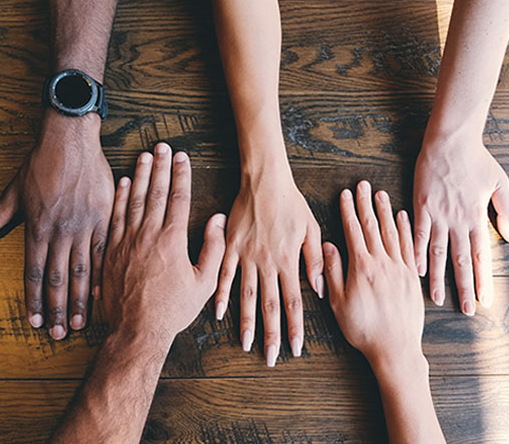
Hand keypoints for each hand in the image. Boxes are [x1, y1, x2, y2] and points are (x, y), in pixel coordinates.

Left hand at [0, 111, 113, 338]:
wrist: (71, 142)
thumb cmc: (41, 164)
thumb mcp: (14, 191)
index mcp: (37, 228)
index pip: (34, 273)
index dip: (33, 300)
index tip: (34, 322)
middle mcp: (60, 232)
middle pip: (57, 278)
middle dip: (56, 309)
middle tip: (58, 334)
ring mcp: (84, 227)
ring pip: (81, 271)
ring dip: (79, 299)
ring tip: (78, 322)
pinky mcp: (103, 219)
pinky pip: (104, 252)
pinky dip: (102, 274)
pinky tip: (102, 294)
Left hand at [102, 143, 226, 340]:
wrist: (136, 330)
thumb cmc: (173, 309)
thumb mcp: (204, 283)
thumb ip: (214, 248)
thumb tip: (216, 219)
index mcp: (172, 240)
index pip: (178, 198)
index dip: (181, 175)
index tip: (183, 157)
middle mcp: (148, 235)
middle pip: (155, 192)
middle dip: (160, 166)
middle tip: (163, 147)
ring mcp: (127, 241)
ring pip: (134, 199)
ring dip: (140, 175)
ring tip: (144, 156)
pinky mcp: (112, 250)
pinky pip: (115, 216)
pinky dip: (120, 197)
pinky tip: (123, 183)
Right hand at [215, 165, 323, 366]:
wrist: (265, 181)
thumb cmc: (291, 203)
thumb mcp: (311, 228)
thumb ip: (314, 260)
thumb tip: (319, 288)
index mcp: (288, 260)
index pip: (293, 302)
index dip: (295, 327)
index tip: (295, 348)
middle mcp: (267, 263)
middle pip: (269, 305)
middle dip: (271, 334)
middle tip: (271, 358)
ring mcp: (246, 256)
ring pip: (246, 296)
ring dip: (246, 322)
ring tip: (247, 343)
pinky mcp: (231, 247)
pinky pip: (224, 275)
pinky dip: (222, 295)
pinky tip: (219, 313)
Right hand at [323, 181, 423, 366]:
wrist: (395, 348)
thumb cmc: (363, 328)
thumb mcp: (338, 302)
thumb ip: (333, 272)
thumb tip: (328, 246)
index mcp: (362, 267)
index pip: (354, 231)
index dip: (348, 211)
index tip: (346, 194)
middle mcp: (382, 263)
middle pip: (373, 226)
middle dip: (366, 204)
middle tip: (363, 185)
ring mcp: (399, 268)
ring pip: (392, 232)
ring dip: (385, 211)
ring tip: (381, 194)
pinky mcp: (411, 277)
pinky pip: (409, 247)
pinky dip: (406, 229)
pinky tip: (402, 217)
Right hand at [413, 136, 508, 314]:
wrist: (449, 142)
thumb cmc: (475, 160)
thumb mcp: (501, 182)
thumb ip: (507, 209)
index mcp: (476, 217)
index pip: (481, 255)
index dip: (482, 279)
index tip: (484, 300)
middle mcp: (457, 221)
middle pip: (460, 260)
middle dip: (463, 286)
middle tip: (465, 310)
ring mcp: (437, 215)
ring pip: (437, 252)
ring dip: (437, 277)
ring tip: (436, 298)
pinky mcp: (420, 207)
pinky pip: (417, 234)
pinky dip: (416, 253)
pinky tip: (416, 269)